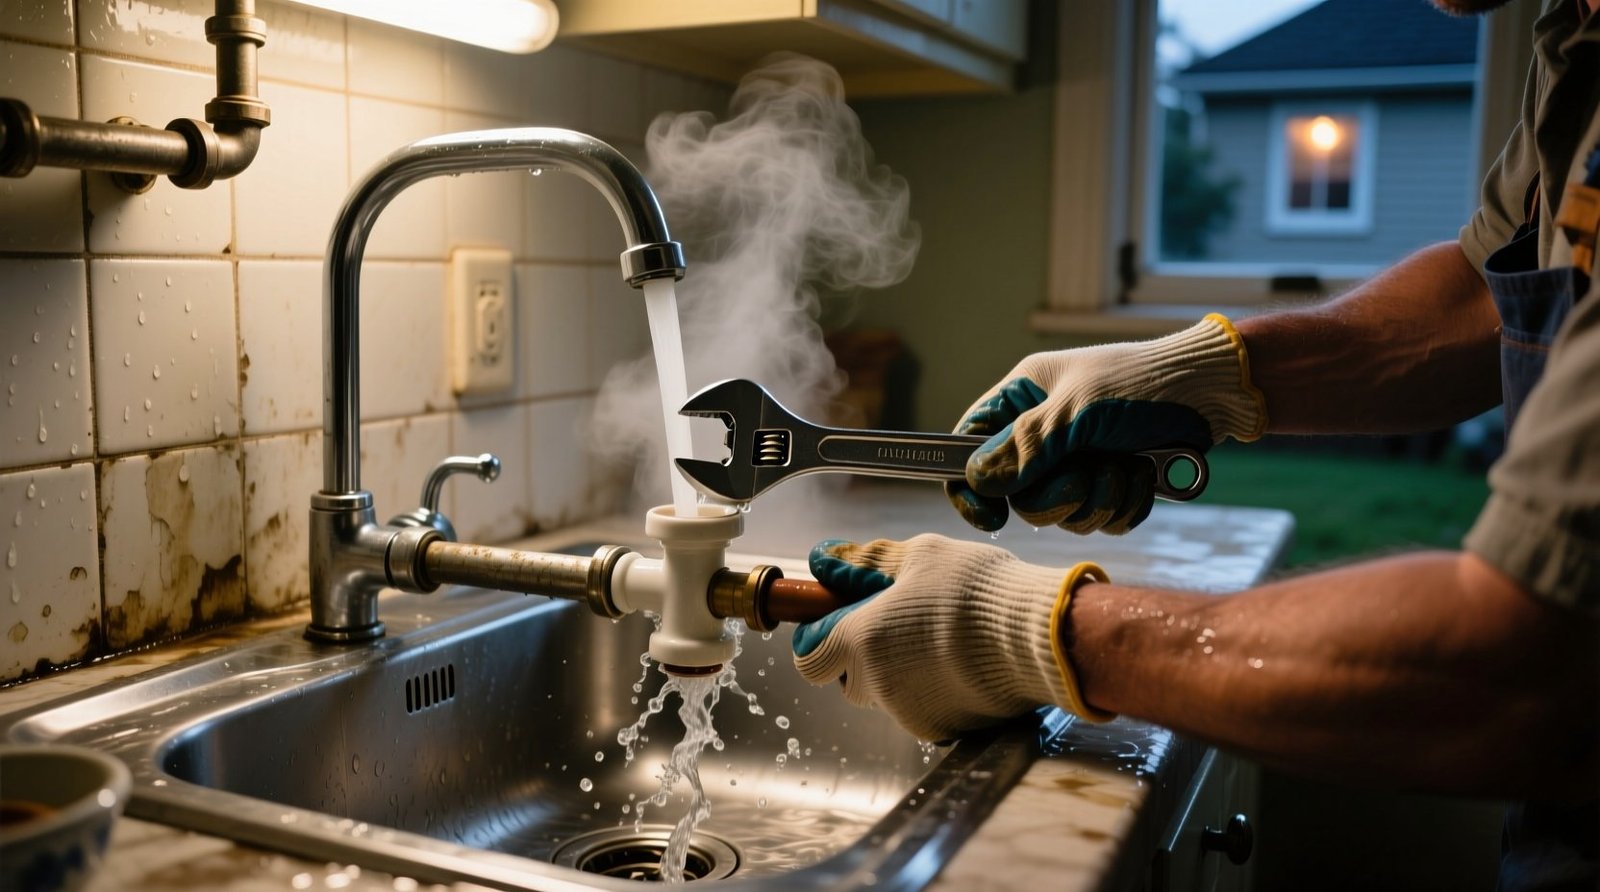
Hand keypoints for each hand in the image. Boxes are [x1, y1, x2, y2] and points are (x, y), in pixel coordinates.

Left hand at [791, 534, 1112, 741]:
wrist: (1038, 639)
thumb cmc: (976, 589)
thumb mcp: (920, 555)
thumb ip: (865, 562)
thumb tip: (825, 561)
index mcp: (861, 640)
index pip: (809, 657)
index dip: (819, 638)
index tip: (839, 619)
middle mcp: (877, 684)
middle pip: (847, 679)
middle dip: (862, 657)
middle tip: (899, 624)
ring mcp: (910, 713)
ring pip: (886, 696)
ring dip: (899, 673)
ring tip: (941, 640)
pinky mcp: (943, 731)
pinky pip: (923, 710)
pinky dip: (933, 690)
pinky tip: (963, 663)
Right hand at [947, 313, 1265, 533]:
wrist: (1213, 393)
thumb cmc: (1143, 382)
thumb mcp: (1079, 410)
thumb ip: (1027, 446)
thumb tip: (978, 478)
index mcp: (1023, 398)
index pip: (970, 445)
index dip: (971, 484)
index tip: (991, 514)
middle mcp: (1045, 432)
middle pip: (1020, 495)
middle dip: (1059, 495)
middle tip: (1086, 474)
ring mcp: (1079, 460)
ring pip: (1063, 514)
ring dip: (1100, 498)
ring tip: (1127, 466)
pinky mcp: (1113, 482)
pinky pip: (1102, 520)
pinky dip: (1125, 505)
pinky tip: (1145, 476)